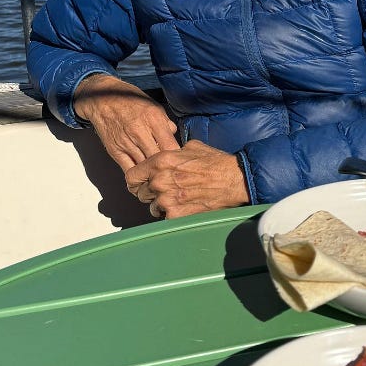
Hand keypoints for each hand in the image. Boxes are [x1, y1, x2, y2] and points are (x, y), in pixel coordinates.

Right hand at [73, 73, 179, 170]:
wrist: (102, 99)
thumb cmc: (130, 101)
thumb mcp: (154, 106)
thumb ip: (166, 123)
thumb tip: (175, 138)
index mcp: (153, 120)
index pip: (171, 147)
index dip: (178, 156)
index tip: (180, 159)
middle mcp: (140, 132)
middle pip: (159, 160)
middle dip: (167, 167)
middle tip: (171, 170)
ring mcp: (126, 143)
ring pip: (145, 167)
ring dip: (153, 173)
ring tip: (160, 175)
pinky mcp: (115, 151)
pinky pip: (129, 170)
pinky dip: (138, 176)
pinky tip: (144, 176)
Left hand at [124, 140, 250, 218]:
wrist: (234, 180)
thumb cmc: (216, 163)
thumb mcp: (191, 147)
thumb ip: (173, 152)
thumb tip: (168, 154)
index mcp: (160, 161)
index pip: (131, 176)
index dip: (136, 181)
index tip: (141, 184)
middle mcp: (160, 180)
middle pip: (141, 193)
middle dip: (151, 193)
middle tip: (165, 192)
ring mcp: (167, 199)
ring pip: (152, 207)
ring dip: (161, 205)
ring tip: (178, 200)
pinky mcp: (176, 214)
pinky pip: (164, 218)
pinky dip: (173, 215)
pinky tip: (185, 208)